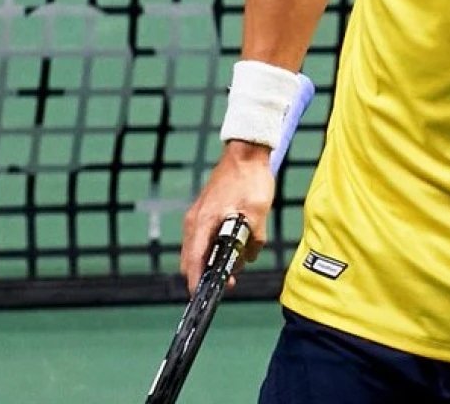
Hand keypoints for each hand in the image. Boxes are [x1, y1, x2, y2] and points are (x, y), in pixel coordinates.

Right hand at [180, 142, 275, 294]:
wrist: (246, 152)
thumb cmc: (250, 179)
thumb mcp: (258, 212)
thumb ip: (254, 239)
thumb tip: (250, 257)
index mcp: (203, 223)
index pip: (193, 262)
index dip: (197, 282)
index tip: (203, 296)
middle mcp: (195, 221)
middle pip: (192, 259)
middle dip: (206, 274)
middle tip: (229, 282)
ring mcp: (198, 215)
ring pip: (198, 248)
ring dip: (212, 260)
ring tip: (236, 265)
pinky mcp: (205, 211)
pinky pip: (204, 237)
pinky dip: (214, 247)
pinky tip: (233, 247)